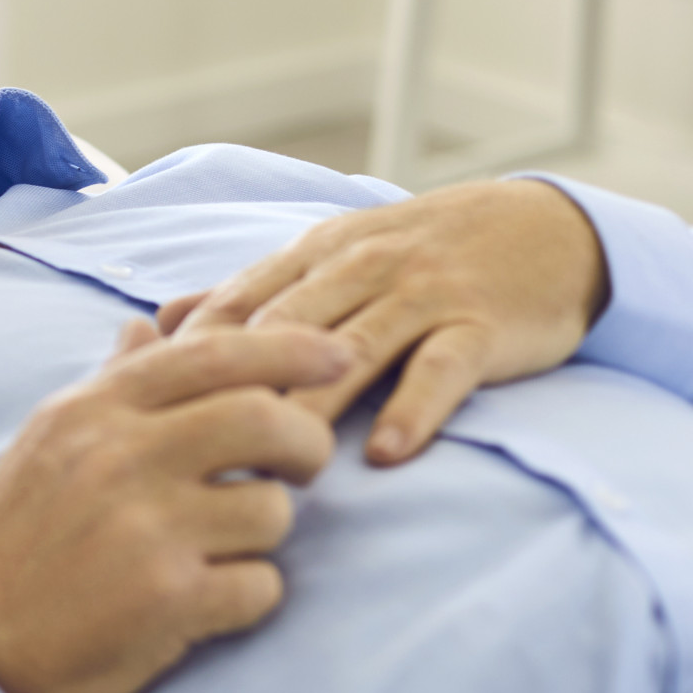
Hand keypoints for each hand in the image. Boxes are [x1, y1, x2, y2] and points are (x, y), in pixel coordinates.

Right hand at [0, 320, 343, 692]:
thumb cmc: (7, 542)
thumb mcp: (46, 445)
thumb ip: (110, 385)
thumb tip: (146, 327)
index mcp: (90, 412)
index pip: (210, 355)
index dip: (289, 349)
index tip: (336, 356)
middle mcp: (117, 457)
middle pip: (265, 420)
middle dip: (307, 443)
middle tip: (303, 467)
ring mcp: (144, 527)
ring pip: (272, 510)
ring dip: (263, 534)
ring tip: (217, 550)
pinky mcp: (167, 600)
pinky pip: (262, 587)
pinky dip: (247, 598)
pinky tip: (203, 605)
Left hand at [156, 180, 606, 465]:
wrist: (548, 228)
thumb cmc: (425, 253)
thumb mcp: (334, 257)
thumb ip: (253, 291)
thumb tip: (163, 320)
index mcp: (315, 255)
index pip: (237, 304)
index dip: (189, 354)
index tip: (143, 407)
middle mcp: (360, 268)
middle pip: (283, 330)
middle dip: (235, 385)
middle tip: (193, 449)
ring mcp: (421, 295)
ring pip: (351, 350)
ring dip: (312, 405)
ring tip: (277, 463)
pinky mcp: (480, 325)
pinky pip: (441, 369)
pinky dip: (414, 410)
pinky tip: (387, 455)